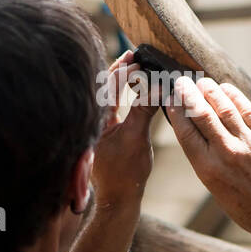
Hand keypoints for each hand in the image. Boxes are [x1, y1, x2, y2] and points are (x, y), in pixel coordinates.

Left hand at [91, 51, 155, 207]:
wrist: (119, 197)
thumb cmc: (126, 172)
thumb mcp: (137, 138)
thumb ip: (144, 110)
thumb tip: (157, 86)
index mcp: (96, 121)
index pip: (108, 89)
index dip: (123, 72)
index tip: (137, 59)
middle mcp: (94, 121)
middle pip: (104, 88)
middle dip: (119, 70)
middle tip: (133, 54)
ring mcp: (99, 126)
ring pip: (108, 95)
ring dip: (121, 79)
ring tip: (134, 63)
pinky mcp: (106, 131)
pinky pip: (113, 104)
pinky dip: (123, 92)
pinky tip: (134, 84)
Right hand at [163, 76, 250, 239]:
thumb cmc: (246, 206)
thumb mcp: (215, 187)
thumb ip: (205, 158)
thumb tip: (194, 130)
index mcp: (207, 169)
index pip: (185, 132)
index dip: (175, 111)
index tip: (170, 98)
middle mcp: (226, 153)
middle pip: (201, 114)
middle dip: (188, 94)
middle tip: (181, 81)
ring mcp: (248, 143)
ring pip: (224, 108)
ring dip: (210, 90)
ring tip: (202, 81)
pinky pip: (247, 110)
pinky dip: (234, 96)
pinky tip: (225, 88)